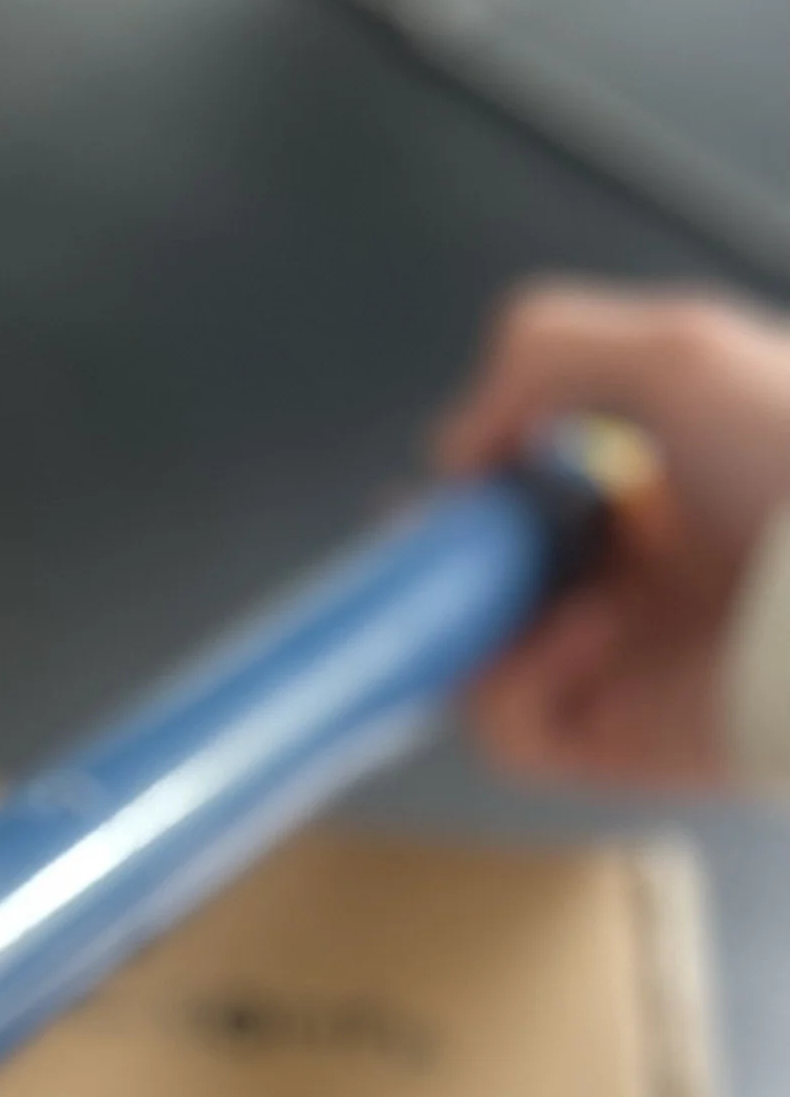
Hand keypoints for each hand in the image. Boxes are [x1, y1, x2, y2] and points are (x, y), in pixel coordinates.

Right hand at [434, 280, 789, 786]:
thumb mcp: (672, 350)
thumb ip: (540, 355)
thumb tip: (452, 447)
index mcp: (662, 496)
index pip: (533, 505)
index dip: (471, 498)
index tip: (435, 489)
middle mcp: (640, 587)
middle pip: (493, 595)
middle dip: (442, 573)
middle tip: (426, 552)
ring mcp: (626, 671)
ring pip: (482, 671)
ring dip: (479, 628)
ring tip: (528, 593)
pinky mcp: (618, 746)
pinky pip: (515, 734)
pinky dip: (519, 685)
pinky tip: (582, 637)